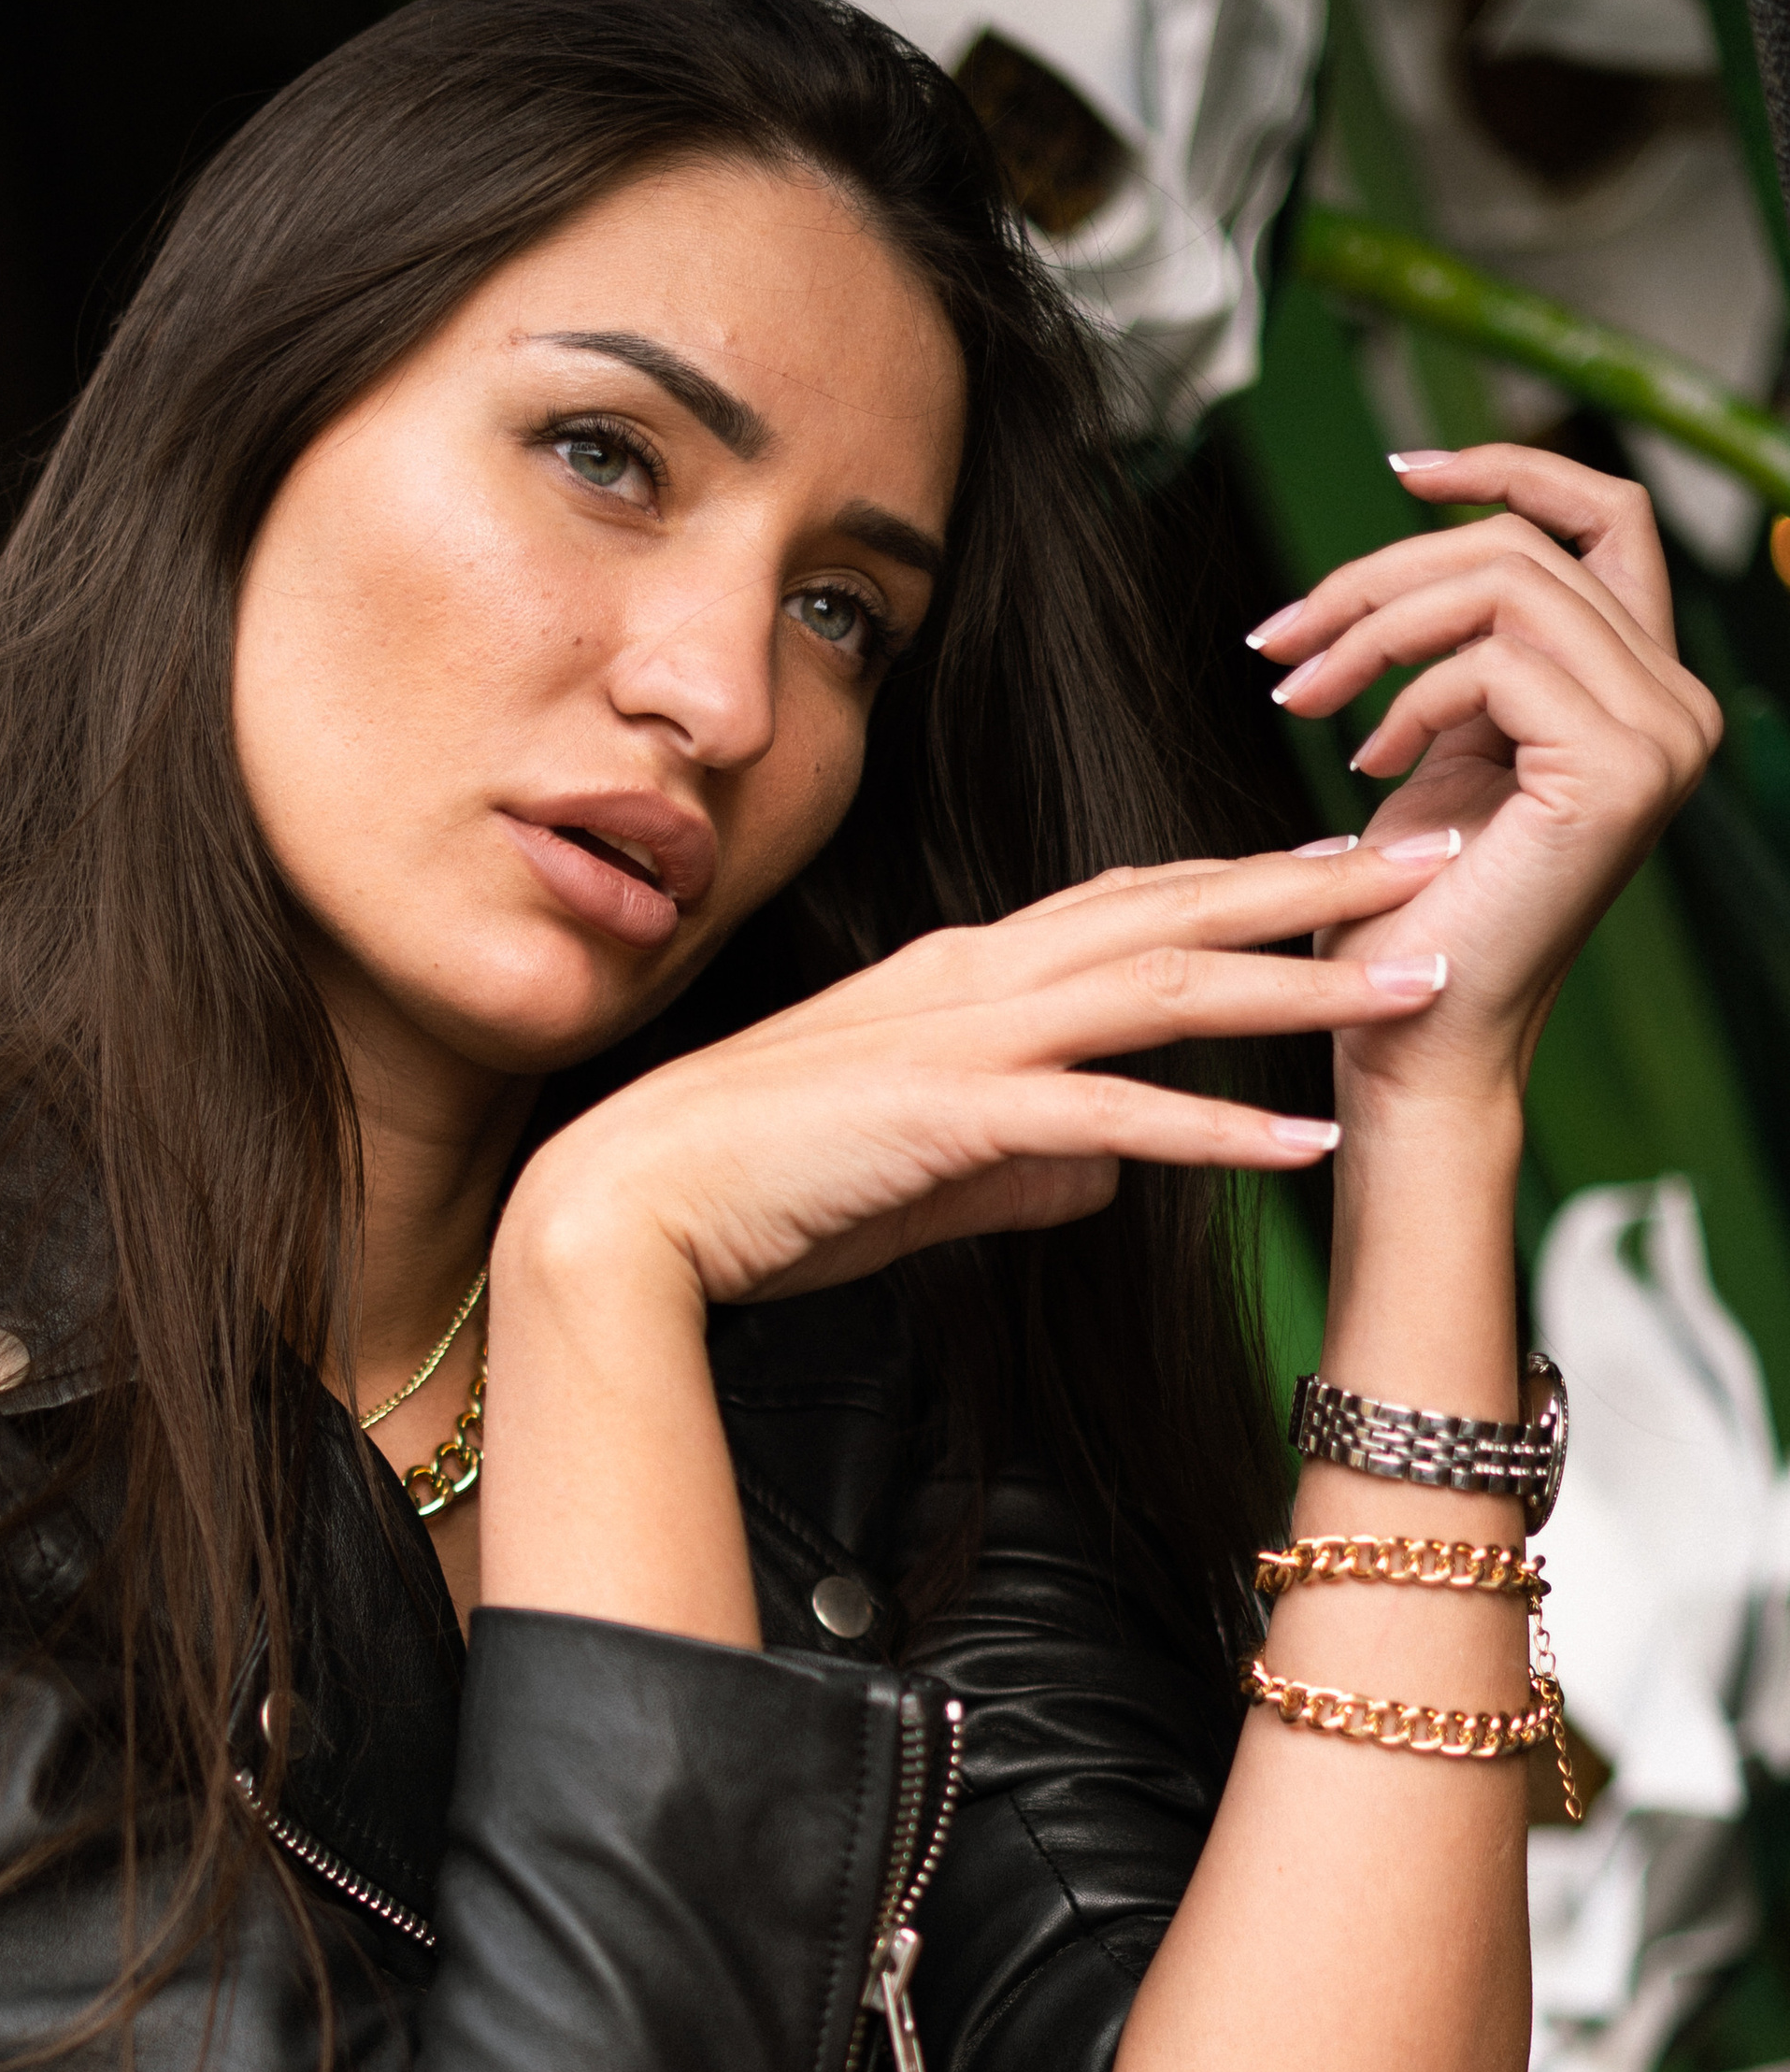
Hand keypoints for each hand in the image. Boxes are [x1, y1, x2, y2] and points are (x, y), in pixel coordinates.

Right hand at [509, 839, 1455, 1312]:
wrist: (634, 1209)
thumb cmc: (762, 1191)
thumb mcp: (923, 1173)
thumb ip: (1026, 1164)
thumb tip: (1111, 1176)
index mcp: (966, 977)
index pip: (1131, 906)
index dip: (1244, 882)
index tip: (1344, 867)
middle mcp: (979, 978)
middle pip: (1178, 911)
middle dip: (1317, 887)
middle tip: (1437, 863)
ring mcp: (967, 1039)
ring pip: (1169, 987)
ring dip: (1304, 982)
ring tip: (1418, 982)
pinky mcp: (953, 1114)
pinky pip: (1114, 1115)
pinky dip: (1216, 1128)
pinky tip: (1302, 1139)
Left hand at [1248, 449, 1721, 1111]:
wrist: (1408, 1041)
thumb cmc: (1403, 918)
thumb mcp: (1438, 755)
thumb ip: (1459, 660)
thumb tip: (1415, 552)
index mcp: (1643, 693)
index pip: (1605, 518)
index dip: (1508, 470)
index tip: (1403, 469)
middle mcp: (1676, 706)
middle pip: (1526, 545)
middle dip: (1381, 576)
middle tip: (1279, 640)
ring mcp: (1660, 737)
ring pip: (1503, 584)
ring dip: (1373, 628)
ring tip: (1299, 696)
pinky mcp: (1615, 770)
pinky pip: (1496, 658)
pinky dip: (1406, 693)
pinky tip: (1361, 760)